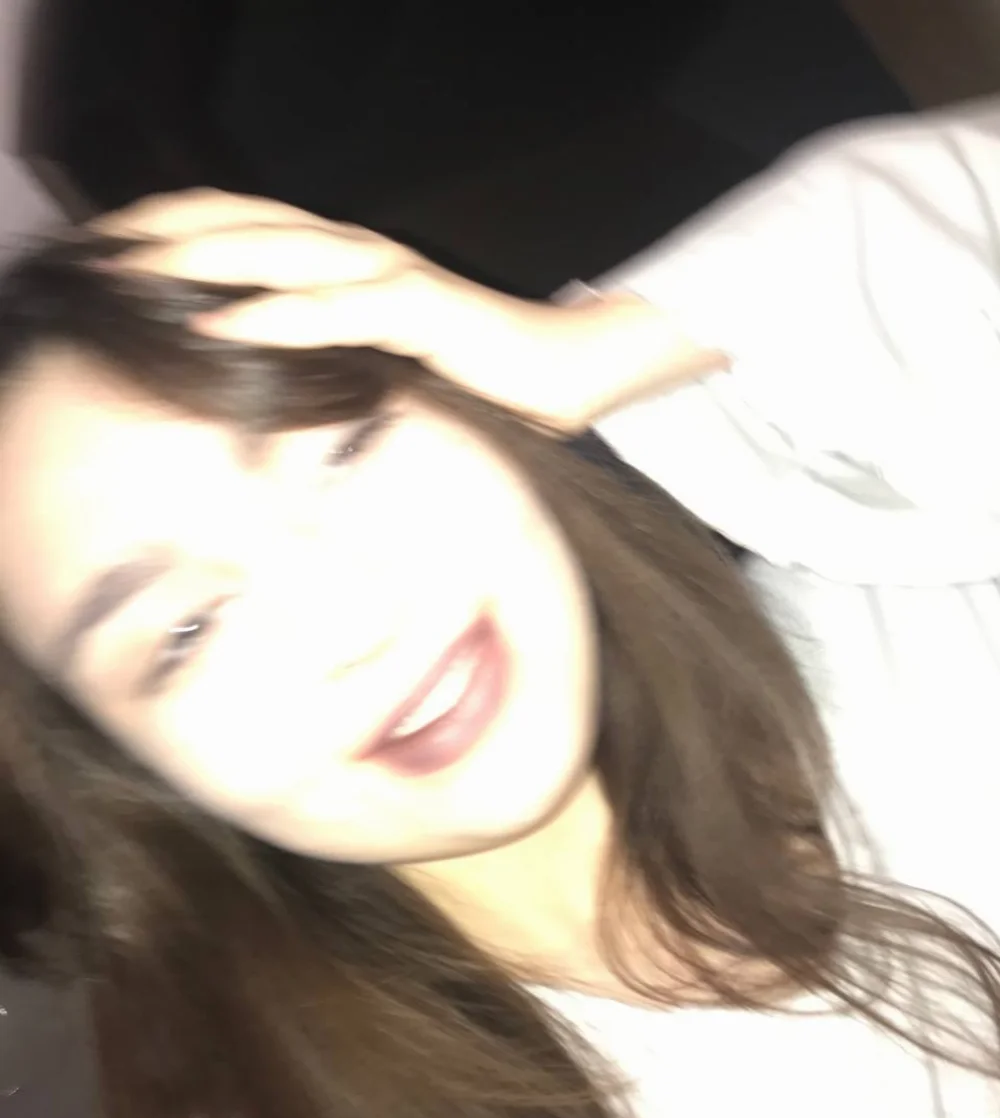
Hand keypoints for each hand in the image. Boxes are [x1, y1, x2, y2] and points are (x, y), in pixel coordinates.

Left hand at [95, 190, 726, 432]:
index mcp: (352, 261)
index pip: (252, 224)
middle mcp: (363, 254)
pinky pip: (333, 310)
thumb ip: (335, 351)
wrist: (569, 370)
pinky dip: (271, 315)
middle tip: (105, 252)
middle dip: (172, 231)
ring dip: (204, 260)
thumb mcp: (386, 358)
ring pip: (281, 253)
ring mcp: (391, 278)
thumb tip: (274, 376)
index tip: (121, 250)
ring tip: (137, 275)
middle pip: (250, 222)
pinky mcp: (419, 312)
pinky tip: (218, 327)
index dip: (183, 225)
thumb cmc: (479, 376)